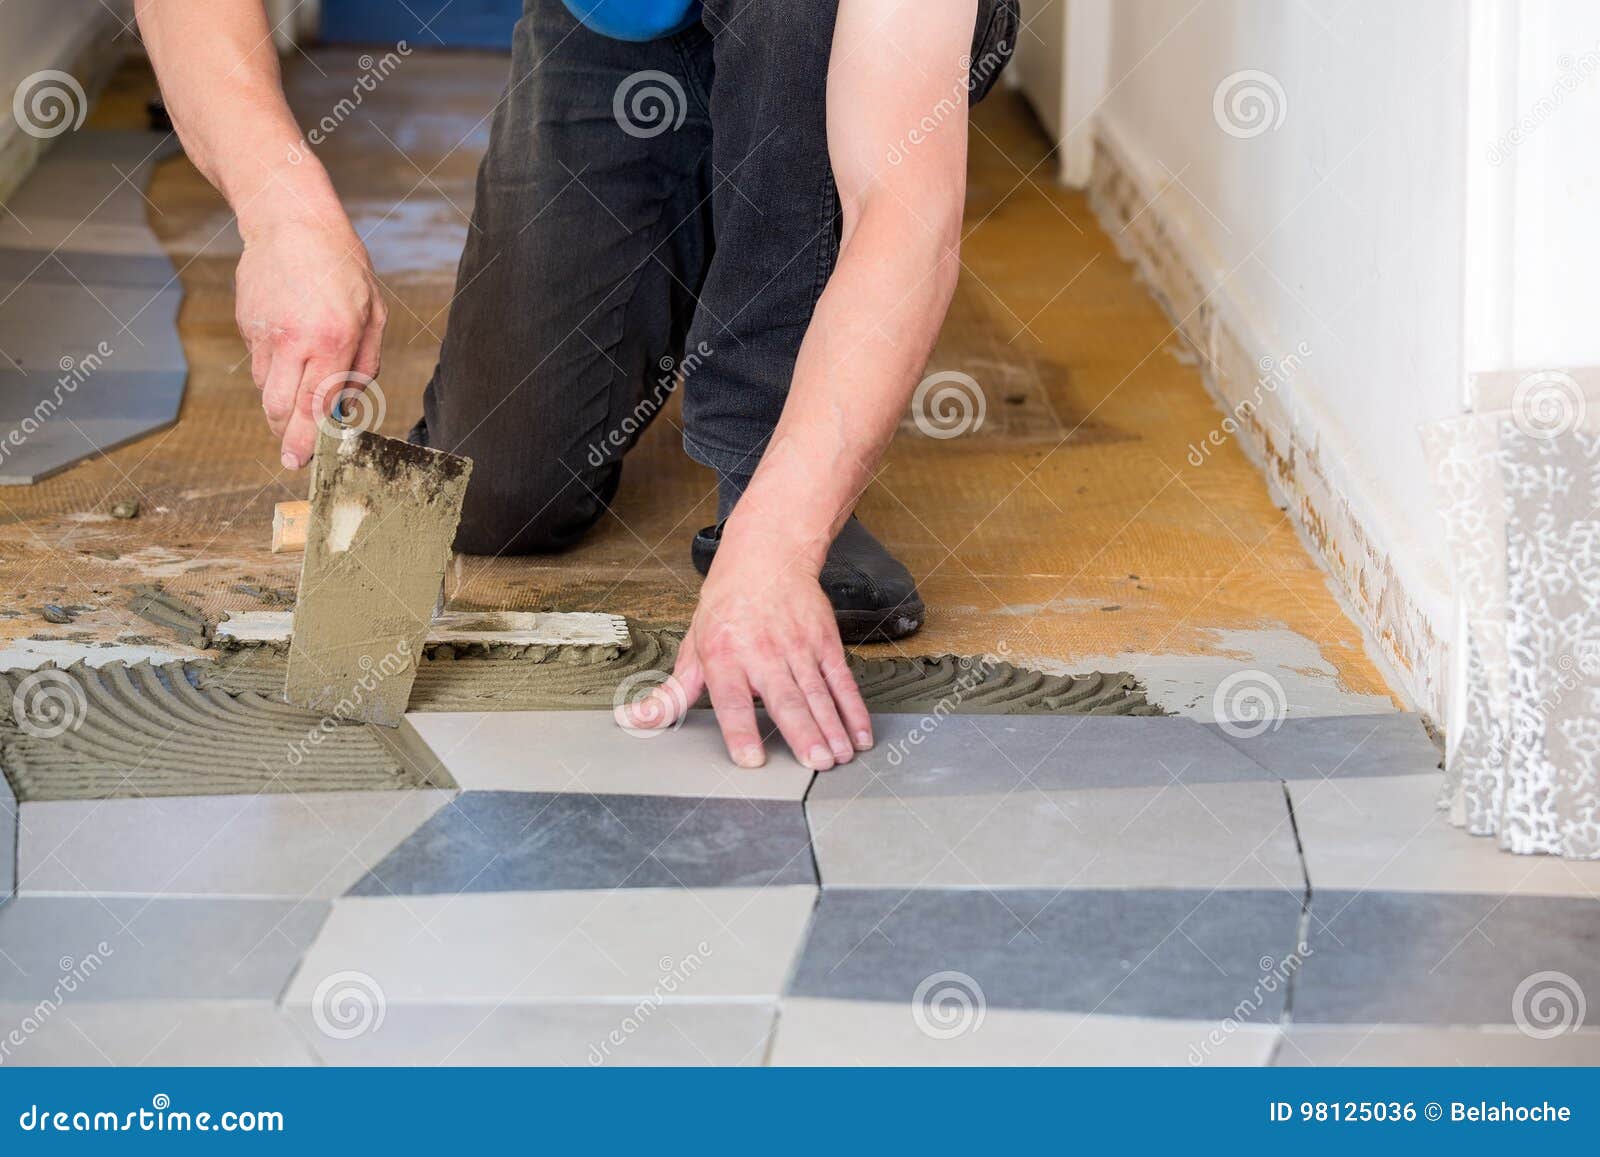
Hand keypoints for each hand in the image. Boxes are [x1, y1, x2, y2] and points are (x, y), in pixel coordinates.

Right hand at [235, 211, 385, 468]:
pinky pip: (258, 365)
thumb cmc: (341, 267)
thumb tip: (347, 406)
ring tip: (299, 392)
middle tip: (295, 450)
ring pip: (264, 391)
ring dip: (280, 405)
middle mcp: (295, 340)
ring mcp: (265, 333)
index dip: (305, 440)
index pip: (314, 405)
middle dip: (286, 435)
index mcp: (333, 339)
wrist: (289, 220)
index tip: (299, 463)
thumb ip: (364, 366)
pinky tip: (288, 353)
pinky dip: (272, 374)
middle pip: (279, 409)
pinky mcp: (246, 324)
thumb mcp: (374, 314)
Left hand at [628, 533, 873, 769]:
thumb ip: (671, 693)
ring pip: (817, 692)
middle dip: (803, 732)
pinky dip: (853, 708)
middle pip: (785, 697)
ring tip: (840, 756)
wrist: (766, 557)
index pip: (732, 699)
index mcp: (724, 656)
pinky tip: (859, 733)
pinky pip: (841, 679)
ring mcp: (797, 646)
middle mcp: (762, 652)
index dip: (741, 730)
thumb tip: (634, 719)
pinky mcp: (824, 641)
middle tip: (816, 762)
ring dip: (832, 726)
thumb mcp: (692, 648)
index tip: (752, 758)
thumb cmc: (726, 607)